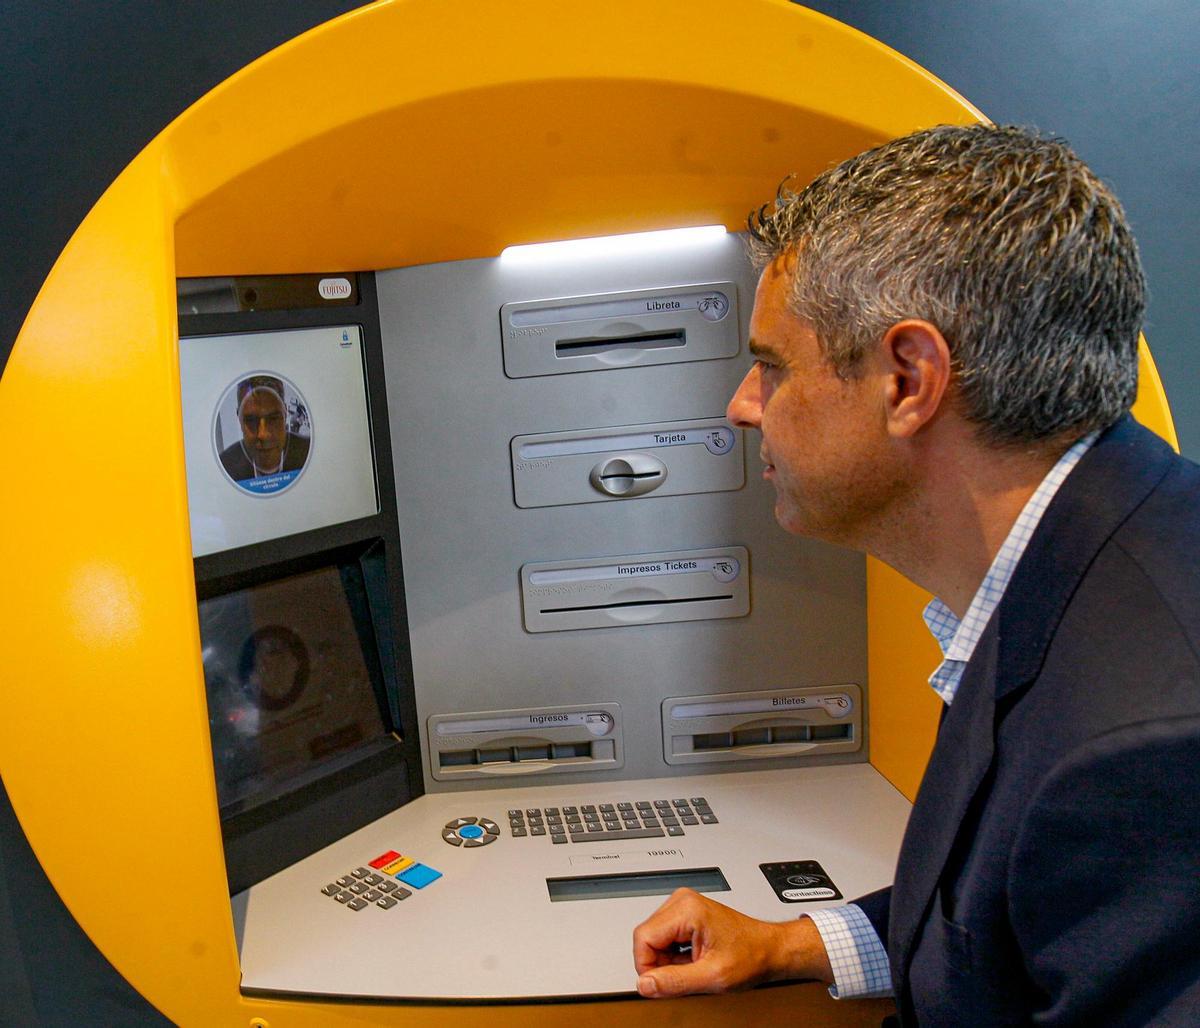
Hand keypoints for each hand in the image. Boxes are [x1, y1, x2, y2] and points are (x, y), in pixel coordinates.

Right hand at [632, 888, 832, 998]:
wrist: (770, 949)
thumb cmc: (750, 956)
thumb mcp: (712, 976)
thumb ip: (675, 981)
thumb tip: (645, 984)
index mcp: (686, 909)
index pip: (643, 938)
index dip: (647, 966)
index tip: (660, 983)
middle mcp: (682, 901)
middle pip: (647, 937)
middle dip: (659, 963)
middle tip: (684, 975)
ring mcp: (684, 905)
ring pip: (654, 938)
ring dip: (667, 959)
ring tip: (693, 967)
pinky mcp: (686, 913)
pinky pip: (665, 936)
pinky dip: (674, 954)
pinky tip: (693, 959)